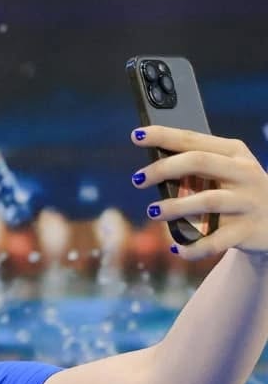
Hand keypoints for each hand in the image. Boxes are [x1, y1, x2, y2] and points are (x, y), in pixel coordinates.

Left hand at [133, 125, 267, 260]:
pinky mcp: (246, 230)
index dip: (164, 136)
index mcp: (234, 153)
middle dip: (164, 168)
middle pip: (199, 162)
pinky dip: (192, 247)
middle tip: (137, 179)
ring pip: (207, 200)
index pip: (194, 140)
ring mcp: (246, 202)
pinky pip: (214, 241)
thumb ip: (196, 168)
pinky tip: (176, 248)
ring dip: (175, 206)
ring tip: (152, 211)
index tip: (137, 135)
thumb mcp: (226, 172)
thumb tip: (152, 170)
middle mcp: (243, 173)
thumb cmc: (238, 192)